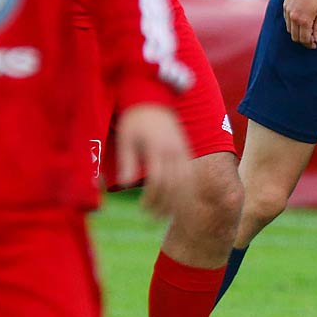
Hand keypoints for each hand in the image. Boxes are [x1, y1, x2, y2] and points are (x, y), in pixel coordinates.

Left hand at [112, 103, 191, 218]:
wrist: (153, 100)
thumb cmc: (135, 121)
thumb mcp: (125, 139)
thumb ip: (127, 161)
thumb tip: (126, 184)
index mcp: (157, 148)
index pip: (158, 179)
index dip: (151, 197)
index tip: (142, 207)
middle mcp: (174, 151)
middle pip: (174, 184)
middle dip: (164, 203)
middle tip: (151, 216)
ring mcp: (183, 151)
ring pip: (186, 182)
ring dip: (177, 200)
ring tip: (165, 214)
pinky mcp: (187, 151)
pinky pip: (191, 175)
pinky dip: (187, 190)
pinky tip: (180, 201)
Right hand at [283, 0, 316, 47]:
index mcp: (304, 20)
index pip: (305, 39)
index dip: (310, 44)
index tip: (315, 44)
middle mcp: (293, 17)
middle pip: (295, 37)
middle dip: (303, 41)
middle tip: (312, 40)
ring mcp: (287, 11)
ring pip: (289, 29)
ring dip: (297, 33)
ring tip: (307, 30)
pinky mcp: (284, 6)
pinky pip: (286, 20)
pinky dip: (292, 24)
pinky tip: (300, 21)